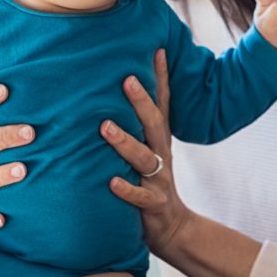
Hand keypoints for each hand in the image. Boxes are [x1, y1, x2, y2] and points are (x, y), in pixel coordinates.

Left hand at [102, 49, 188, 257]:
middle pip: (155, 124)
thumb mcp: (148, 152)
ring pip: (143, 158)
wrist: (172, 226)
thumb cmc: (150, 183)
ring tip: (105, 127)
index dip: (161, 78)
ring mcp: (158, 180)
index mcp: (159, 141)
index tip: (157, 50)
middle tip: (127, 79)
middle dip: (142, 101)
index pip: (163, 104)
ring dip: (125, 142)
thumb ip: (137, 128)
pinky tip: (111, 182)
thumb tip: (110, 97)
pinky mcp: (152, 204)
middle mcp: (161, 155)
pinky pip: (139, 196)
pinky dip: (126, 189)